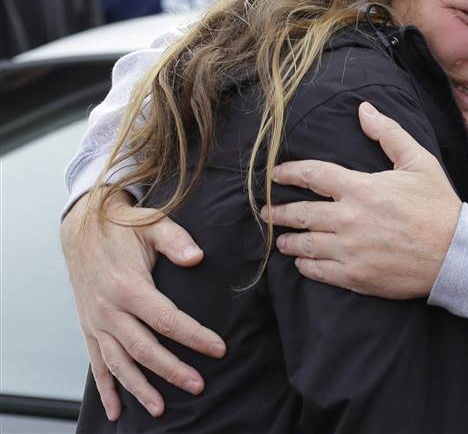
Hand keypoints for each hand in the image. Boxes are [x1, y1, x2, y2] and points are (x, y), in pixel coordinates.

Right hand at [60, 191, 225, 419]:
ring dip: (140, 388)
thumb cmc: (123, 225)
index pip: (167, 320)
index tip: (218, 349)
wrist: (81, 226)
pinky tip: (116, 410)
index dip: (194, 336)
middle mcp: (109, 310)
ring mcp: (96, 322)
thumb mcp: (152, 223)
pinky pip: (96, 364)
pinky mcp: (88, 327)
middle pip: (144, 349)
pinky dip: (106, 389)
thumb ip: (176, 240)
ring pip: (119, 364)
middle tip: (198, 385)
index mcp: (128, 286)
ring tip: (161, 409)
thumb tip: (197, 257)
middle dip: (172, 370)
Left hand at [264, 101, 462, 298]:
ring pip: (305, 244)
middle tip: (266, 212)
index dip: (290, 173)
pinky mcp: (356, 277)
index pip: (313, 175)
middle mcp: (349, 219)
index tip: (276, 174)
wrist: (456, 254)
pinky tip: (302, 261)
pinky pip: (319, 271)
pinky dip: (305, 265)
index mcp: (361, 187)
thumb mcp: (418, 161)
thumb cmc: (438, 206)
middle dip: (278, 212)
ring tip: (280, 239)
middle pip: (301, 213)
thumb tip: (363, 109)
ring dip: (288, 240)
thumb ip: (388, 133)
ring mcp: (350, 250)